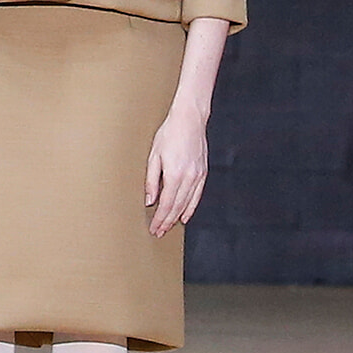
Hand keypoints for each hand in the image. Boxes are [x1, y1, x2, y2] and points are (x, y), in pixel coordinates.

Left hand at [145, 103, 208, 236]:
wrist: (189, 120)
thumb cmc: (170, 134)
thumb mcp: (154, 156)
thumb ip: (151, 180)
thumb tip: (150, 200)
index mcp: (175, 175)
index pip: (166, 204)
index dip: (160, 218)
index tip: (154, 228)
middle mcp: (189, 178)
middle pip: (177, 207)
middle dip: (167, 221)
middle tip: (159, 232)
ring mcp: (198, 176)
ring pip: (187, 204)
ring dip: (177, 217)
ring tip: (169, 226)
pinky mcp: (203, 173)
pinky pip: (197, 196)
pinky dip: (191, 208)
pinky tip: (185, 215)